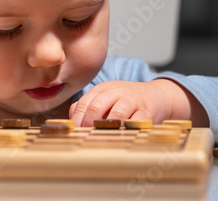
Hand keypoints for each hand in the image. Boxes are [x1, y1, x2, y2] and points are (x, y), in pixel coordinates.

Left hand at [68, 79, 189, 126]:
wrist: (157, 95)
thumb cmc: (126, 100)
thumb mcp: (105, 97)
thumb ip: (88, 106)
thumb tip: (71, 121)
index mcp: (102, 89)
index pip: (84, 103)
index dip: (77, 119)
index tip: (74, 132)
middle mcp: (116, 92)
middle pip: (97, 106)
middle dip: (89, 123)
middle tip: (85, 137)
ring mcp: (132, 101)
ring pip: (116, 114)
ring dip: (107, 128)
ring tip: (100, 139)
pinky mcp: (147, 111)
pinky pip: (135, 122)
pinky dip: (126, 130)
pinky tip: (120, 137)